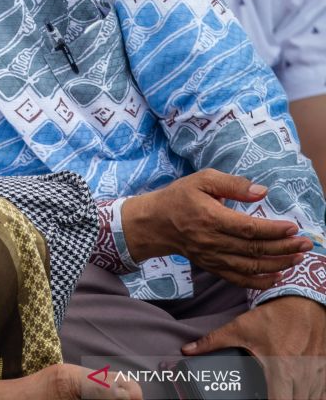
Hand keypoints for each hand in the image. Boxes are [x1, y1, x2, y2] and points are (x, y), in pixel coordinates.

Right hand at [122, 169, 311, 289]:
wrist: (155, 222)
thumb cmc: (179, 197)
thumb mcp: (202, 180)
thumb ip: (232, 184)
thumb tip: (261, 191)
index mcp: (210, 217)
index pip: (248, 228)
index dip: (273, 230)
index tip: (293, 227)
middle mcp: (212, 241)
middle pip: (254, 249)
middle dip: (283, 247)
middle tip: (305, 244)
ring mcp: (211, 257)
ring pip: (250, 266)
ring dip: (277, 265)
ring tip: (297, 258)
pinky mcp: (211, 266)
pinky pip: (238, 279)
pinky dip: (259, 281)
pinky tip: (277, 276)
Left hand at [183, 296, 325, 399]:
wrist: (305, 305)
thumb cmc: (273, 317)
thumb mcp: (240, 328)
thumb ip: (213, 342)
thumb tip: (187, 350)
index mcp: (281, 368)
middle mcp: (302, 375)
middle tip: (268, 392)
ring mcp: (317, 375)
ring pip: (312, 399)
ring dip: (296, 397)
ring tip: (280, 390)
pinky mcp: (325, 371)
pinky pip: (322, 393)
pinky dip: (312, 394)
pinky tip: (298, 391)